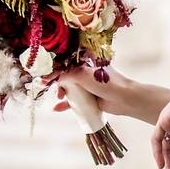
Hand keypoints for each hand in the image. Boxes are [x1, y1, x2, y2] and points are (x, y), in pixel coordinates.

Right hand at [53, 66, 169, 124]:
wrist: (124, 99)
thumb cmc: (106, 82)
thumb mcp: (83, 74)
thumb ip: (66, 74)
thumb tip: (52, 77)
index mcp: (87, 60)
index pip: (66, 60)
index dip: (55, 67)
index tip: (45, 74)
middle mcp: (87, 71)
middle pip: (66, 75)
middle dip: (57, 82)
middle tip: (50, 87)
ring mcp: (89, 84)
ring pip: (70, 88)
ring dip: (62, 93)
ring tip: (59, 98)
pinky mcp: (90, 97)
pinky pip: (75, 100)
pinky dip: (67, 104)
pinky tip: (57, 108)